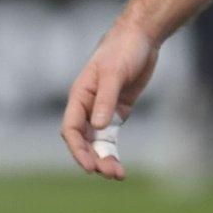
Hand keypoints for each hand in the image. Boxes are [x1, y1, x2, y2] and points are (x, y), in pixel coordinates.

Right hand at [60, 19, 160, 180]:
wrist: (141, 37)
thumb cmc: (123, 49)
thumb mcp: (114, 72)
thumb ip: (105, 99)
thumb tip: (97, 126)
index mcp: (80, 95)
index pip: (70, 128)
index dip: (77, 148)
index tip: (89, 165)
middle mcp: (88, 106)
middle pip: (84, 140)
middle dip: (93, 158)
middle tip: (109, 173)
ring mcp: (102, 111)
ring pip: (98, 143)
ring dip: (105, 159)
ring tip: (118, 175)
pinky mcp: (117, 112)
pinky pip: (111, 139)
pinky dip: (114, 153)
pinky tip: (120, 167)